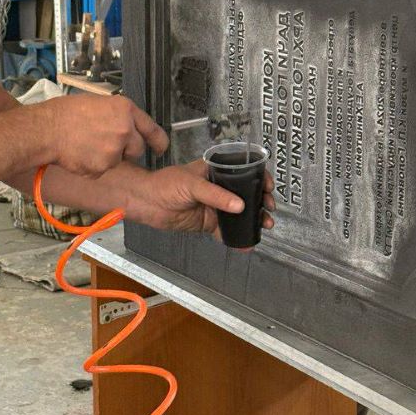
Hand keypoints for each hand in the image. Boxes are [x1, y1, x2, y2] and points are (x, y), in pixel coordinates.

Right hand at [41, 95, 167, 177]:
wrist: (46, 130)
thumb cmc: (65, 113)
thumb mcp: (98, 103)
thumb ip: (117, 115)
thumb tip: (126, 125)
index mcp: (125, 109)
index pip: (152, 129)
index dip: (158, 141)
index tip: (161, 148)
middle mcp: (124, 130)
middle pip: (138, 149)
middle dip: (127, 151)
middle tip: (106, 144)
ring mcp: (114, 150)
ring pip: (118, 161)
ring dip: (107, 158)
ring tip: (86, 145)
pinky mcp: (103, 167)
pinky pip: (103, 171)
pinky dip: (94, 166)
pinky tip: (80, 154)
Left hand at [124, 160, 275, 245]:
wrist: (146, 203)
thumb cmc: (164, 184)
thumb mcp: (192, 184)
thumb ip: (216, 195)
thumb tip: (239, 205)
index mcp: (215, 170)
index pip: (243, 171)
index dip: (259, 178)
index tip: (268, 188)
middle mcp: (217, 187)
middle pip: (245, 194)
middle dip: (260, 202)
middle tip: (268, 210)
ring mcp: (214, 205)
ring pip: (238, 213)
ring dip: (252, 220)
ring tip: (263, 226)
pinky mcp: (207, 222)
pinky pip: (225, 230)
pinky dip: (236, 237)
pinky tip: (245, 244)